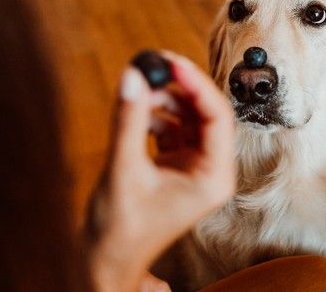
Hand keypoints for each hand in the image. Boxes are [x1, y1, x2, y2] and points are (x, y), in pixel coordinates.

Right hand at [85, 52, 235, 291]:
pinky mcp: (178, 166)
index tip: (171, 62)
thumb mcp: (123, 170)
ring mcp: (195, 168)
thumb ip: (129, 120)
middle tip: (155, 64)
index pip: (218, 117)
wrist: (106, 262)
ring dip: (166, 101)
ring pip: (189, 119)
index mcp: (214, 178)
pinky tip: (138, 115)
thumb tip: (133, 74)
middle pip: (206, 114)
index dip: (197, 85)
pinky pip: (174, 129)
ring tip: (140, 92)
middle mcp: (211, 171)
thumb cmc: (119, 230)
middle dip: (181, 88)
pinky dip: (157, 117)